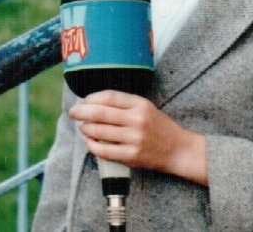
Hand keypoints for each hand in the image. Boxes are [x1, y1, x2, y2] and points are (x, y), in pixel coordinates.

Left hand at [68, 90, 207, 185]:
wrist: (180, 150)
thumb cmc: (159, 127)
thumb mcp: (145, 107)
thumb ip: (123, 103)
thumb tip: (92, 102)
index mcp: (140, 104)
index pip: (108, 96)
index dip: (91, 98)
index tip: (83, 101)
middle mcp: (137, 120)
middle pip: (100, 113)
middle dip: (80, 112)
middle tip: (72, 113)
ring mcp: (134, 139)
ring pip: (99, 131)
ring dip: (85, 128)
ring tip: (83, 127)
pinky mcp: (132, 156)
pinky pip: (104, 150)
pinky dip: (92, 145)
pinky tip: (89, 142)